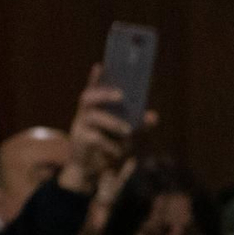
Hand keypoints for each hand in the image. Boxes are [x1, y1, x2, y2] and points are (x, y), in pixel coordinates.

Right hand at [59, 63, 144, 195]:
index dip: (95, 77)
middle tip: (121, 95)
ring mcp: (80, 127)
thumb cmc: (108, 146)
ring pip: (93, 117)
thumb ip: (139, 124)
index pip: (94, 88)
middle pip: (87, 97)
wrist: (90, 169)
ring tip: (128, 130)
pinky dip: (112, 145)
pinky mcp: (80, 142)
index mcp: (95, 108)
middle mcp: (84, 114)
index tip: (101, 64)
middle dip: (104, 93)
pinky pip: (96, 139)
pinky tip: (119, 151)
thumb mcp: (126, 135)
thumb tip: (153, 116)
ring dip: (112, 122)